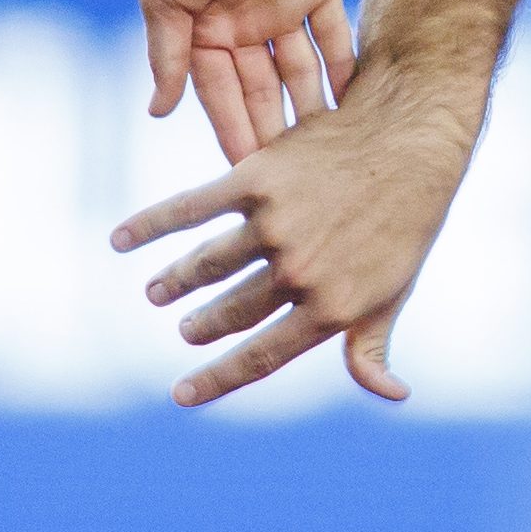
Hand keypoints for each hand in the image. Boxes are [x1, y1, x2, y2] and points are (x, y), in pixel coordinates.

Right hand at [109, 82, 472, 406]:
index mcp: (331, 307)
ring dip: (175, 282)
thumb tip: (391, 395)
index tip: (182, 394)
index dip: (217, 379)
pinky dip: (150, 225)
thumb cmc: (408, 220)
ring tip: (157, 292)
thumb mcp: (395, 290)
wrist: (409, 137)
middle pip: (230, 311)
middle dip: (202, 325)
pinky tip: (121, 238)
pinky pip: (191, 209)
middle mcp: (298, 271)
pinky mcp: (256, 178)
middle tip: (187, 329)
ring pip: (207, 265)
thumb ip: (373, 345)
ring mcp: (274, 224)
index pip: (260, 356)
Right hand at [139, 0, 357, 162]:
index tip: (246, 177)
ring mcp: (283, 6)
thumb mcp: (165, 0)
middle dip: (275, 129)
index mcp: (203, 29)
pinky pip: (336, 35)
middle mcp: (243, 24)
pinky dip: (345, 66)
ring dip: (311, 106)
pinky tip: (356, 103)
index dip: (233, 131)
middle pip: (262, 89)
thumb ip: (169, 57)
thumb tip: (158, 111)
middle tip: (295, 177)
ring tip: (330, 151)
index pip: (220, 93)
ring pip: (300, 70)